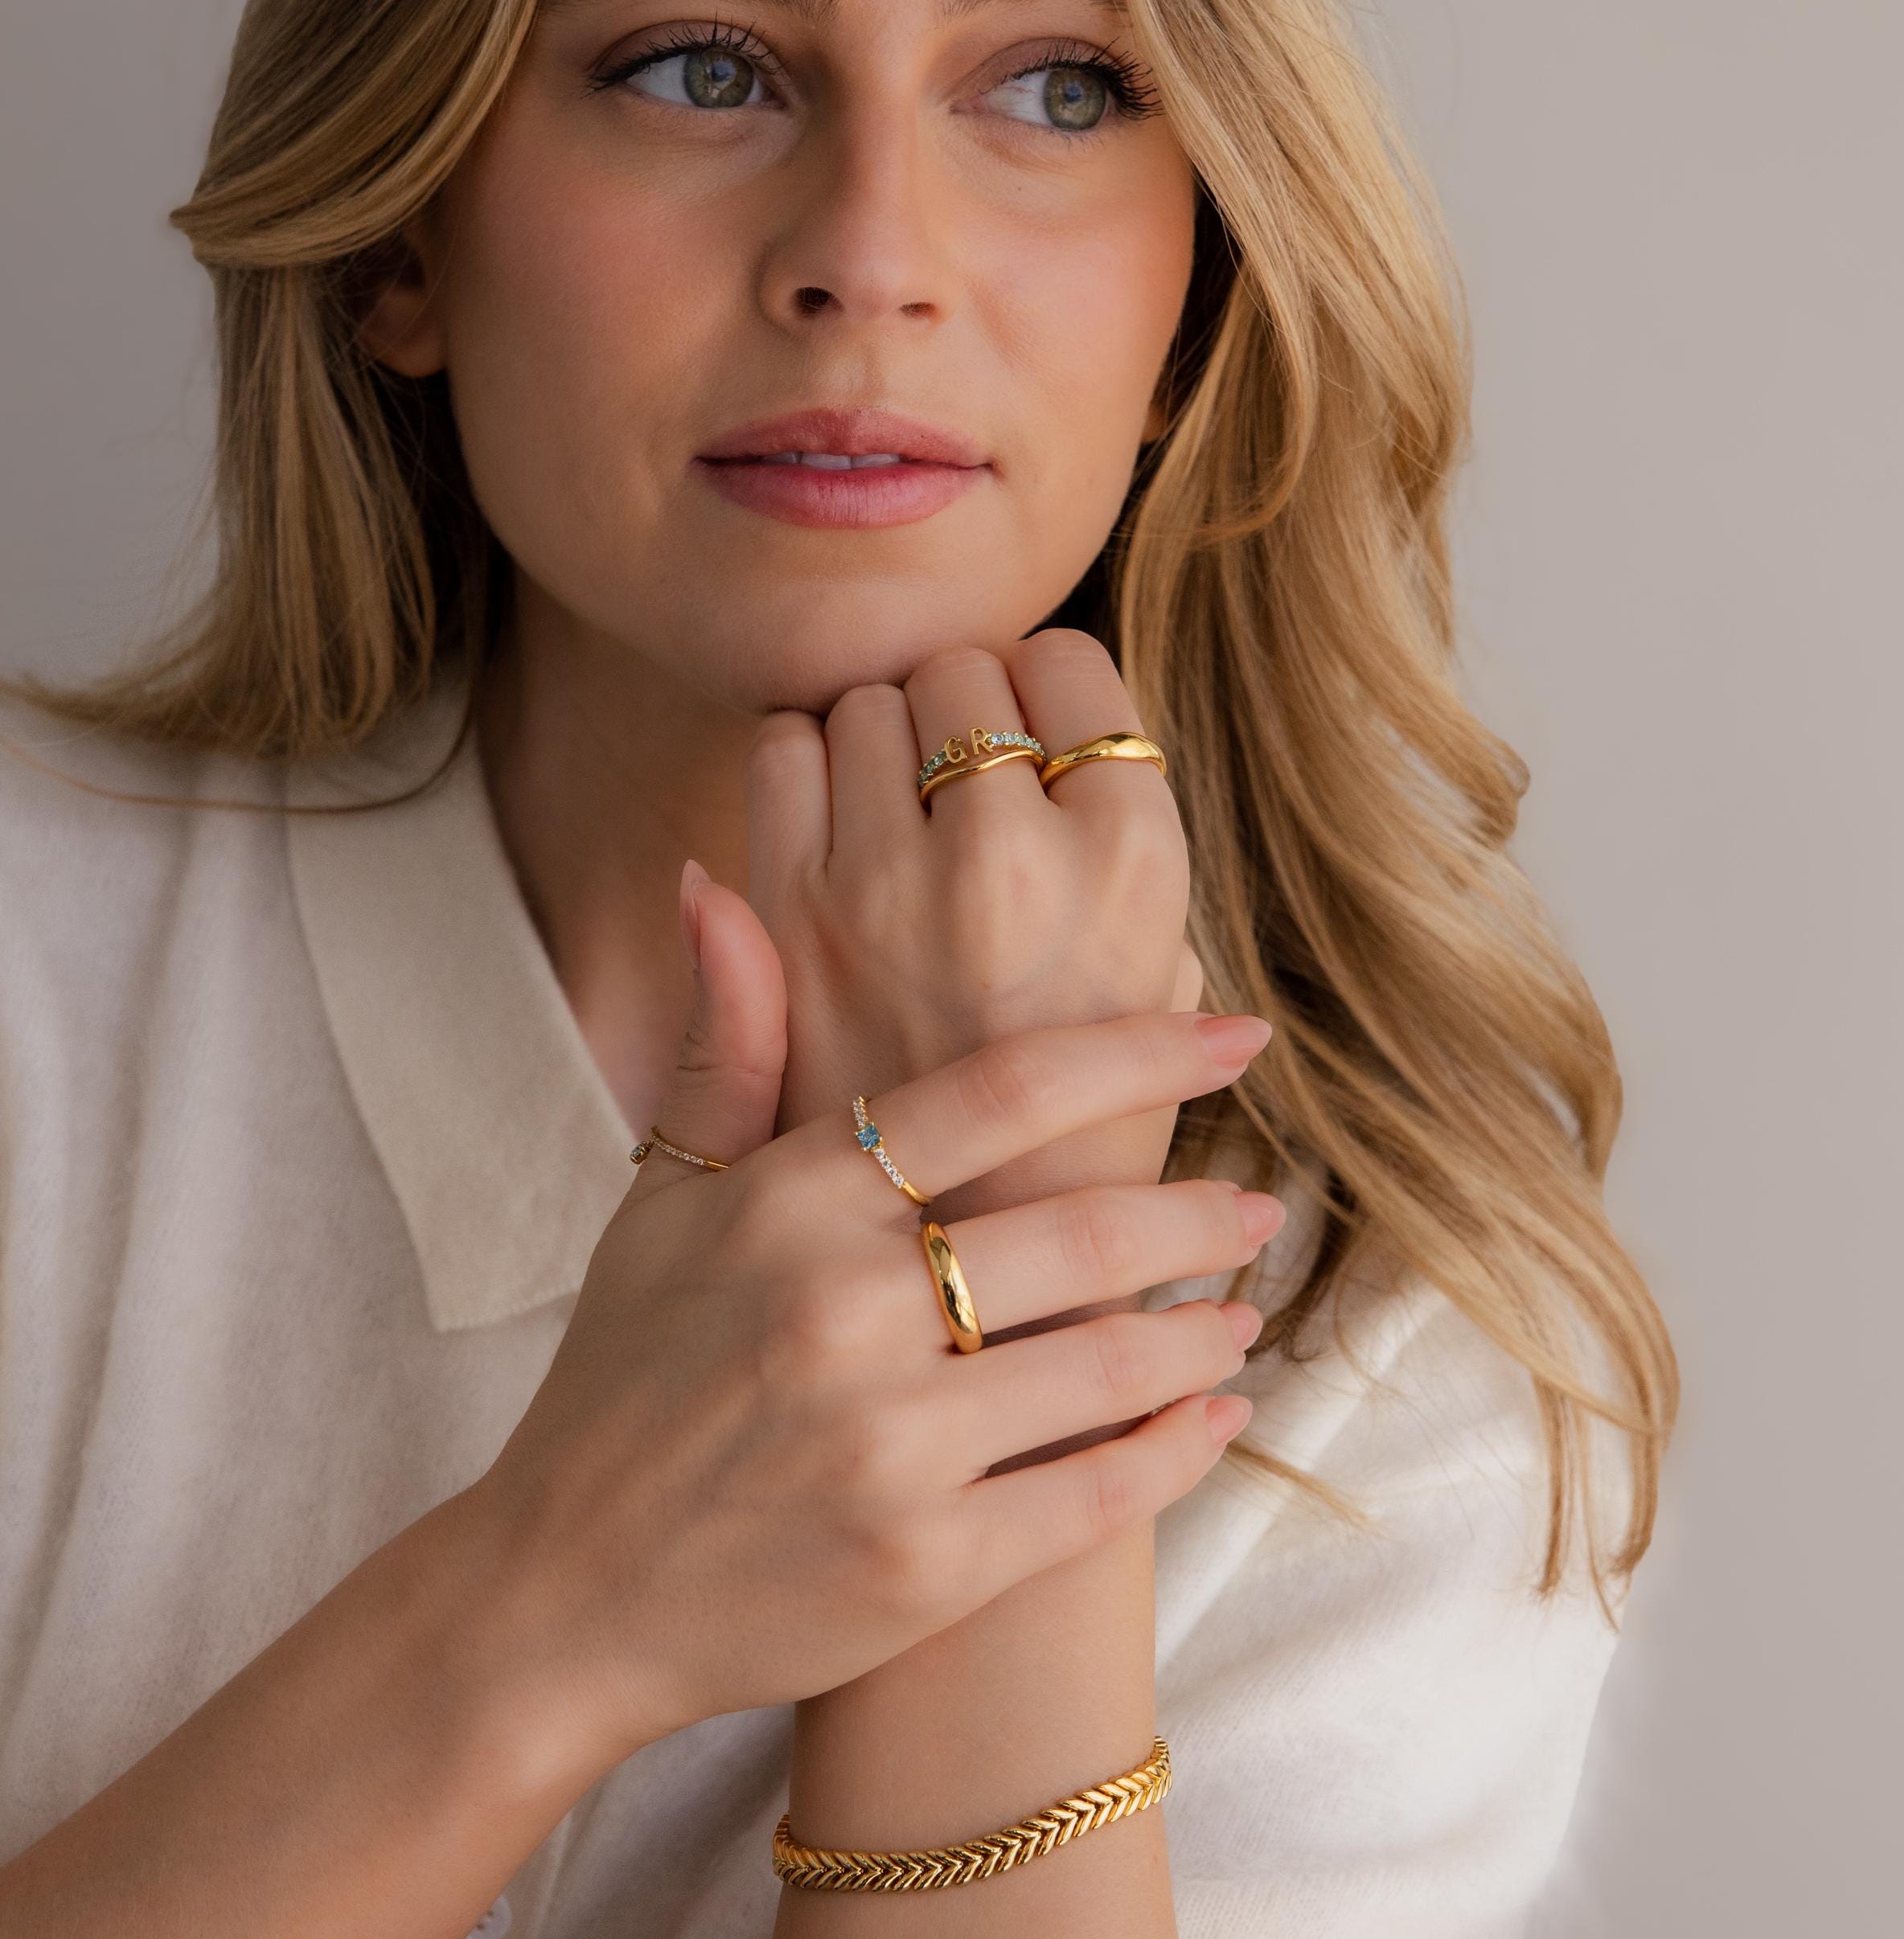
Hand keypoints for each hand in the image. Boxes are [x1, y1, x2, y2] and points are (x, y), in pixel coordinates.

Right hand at [463, 877, 1271, 1760]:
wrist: (566, 1591)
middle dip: (1199, 1213)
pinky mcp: (926, 1564)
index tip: (1235, 1035)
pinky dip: (1176, 1453)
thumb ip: (725, 1046)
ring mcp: (890, 1444)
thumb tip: (720, 887)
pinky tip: (1215, 1420)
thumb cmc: (622, 1379)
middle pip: (1084, 1231)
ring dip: (1203, 1333)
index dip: (1138, 1053)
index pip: (1002, 1092)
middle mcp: (844, 1311)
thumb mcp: (660, 1201)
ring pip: (1111, 1366)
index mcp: (791, 1205)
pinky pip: (1096, 1499)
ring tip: (1241, 1312)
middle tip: (1260, 1202)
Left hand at [745, 625, 1210, 1243]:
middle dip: (968, 700)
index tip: (1045, 733)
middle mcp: (1010, 857)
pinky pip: (783, 751)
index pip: (1072, 664)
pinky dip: (803, 756)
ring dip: (885, 723)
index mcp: (1132, 866)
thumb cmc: (1073, 1143)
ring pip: (870, 698)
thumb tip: (1070, 752)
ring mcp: (886, 880)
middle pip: (967, 664)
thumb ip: (1123, 876)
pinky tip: (835, 817)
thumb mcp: (1156, 999)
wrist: (955, 1275)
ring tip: (907, 797)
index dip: (1051, 688)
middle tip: (973, 768)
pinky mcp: (790, 910)